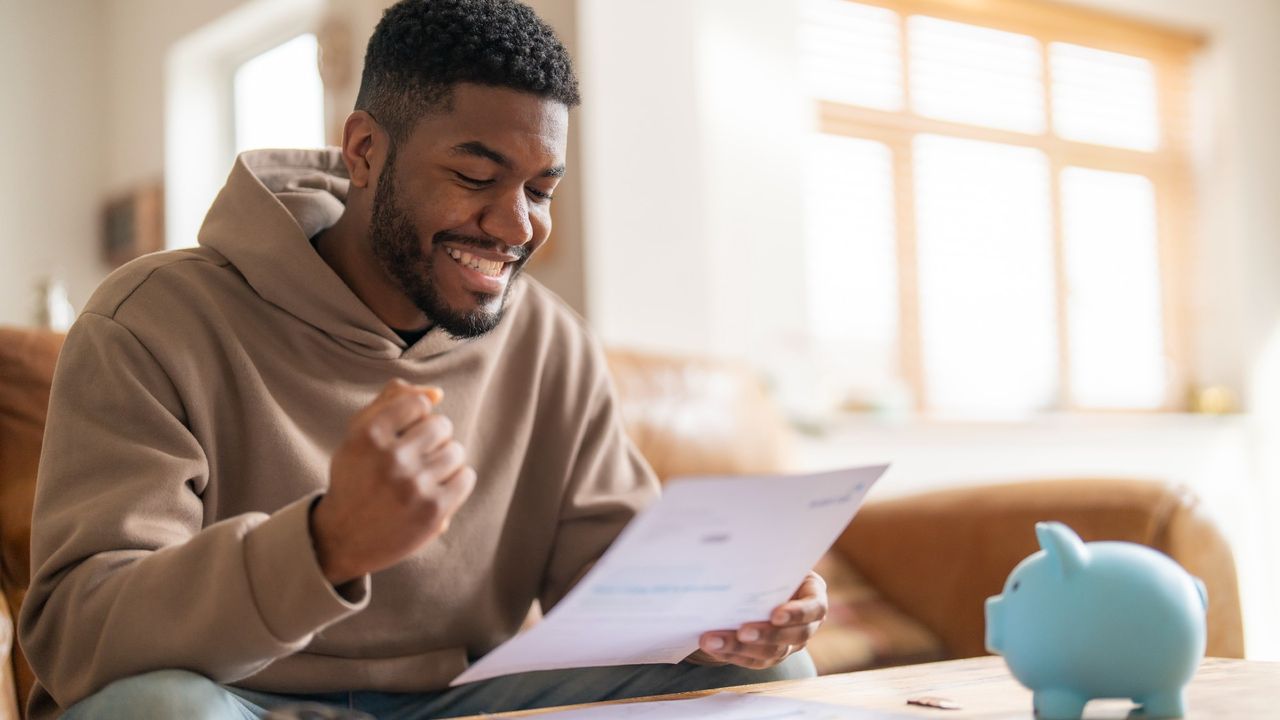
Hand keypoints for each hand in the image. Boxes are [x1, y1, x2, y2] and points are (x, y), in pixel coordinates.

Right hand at [311, 379, 475, 584]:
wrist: (343, 538)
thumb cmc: (356, 477)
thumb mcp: (359, 434)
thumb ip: (392, 400)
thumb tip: (437, 393)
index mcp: (367, 435)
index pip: (418, 404)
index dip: (415, 418)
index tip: (403, 436)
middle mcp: (390, 459)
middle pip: (442, 426)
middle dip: (432, 439)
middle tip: (414, 458)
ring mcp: (413, 486)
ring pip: (456, 451)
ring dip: (444, 461)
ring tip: (424, 475)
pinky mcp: (434, 510)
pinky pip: (466, 477)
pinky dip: (456, 481)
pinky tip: (436, 489)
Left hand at [689, 571, 827, 669]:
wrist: (761, 583)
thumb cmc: (770, 567)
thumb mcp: (774, 560)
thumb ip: (764, 560)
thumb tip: (736, 550)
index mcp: (813, 595)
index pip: (814, 608)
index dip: (797, 614)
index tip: (775, 615)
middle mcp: (807, 624)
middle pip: (793, 636)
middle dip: (765, 635)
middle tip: (741, 631)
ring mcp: (791, 643)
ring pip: (772, 653)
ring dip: (740, 648)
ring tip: (713, 640)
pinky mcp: (771, 656)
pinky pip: (754, 661)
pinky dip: (733, 654)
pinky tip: (714, 647)